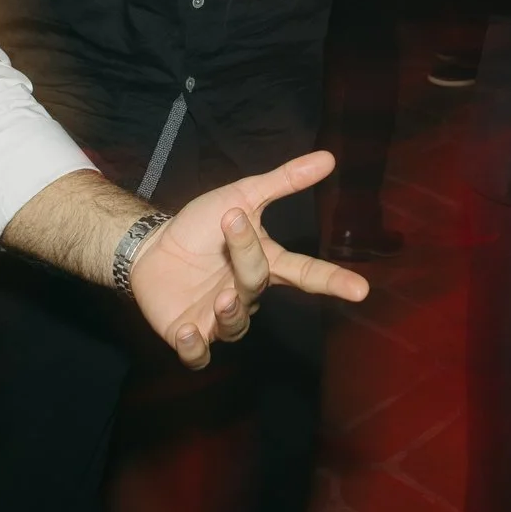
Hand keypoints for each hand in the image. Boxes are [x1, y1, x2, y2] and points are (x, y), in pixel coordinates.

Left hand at [127, 150, 369, 368]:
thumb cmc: (201, 225)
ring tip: (223, 295)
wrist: (150, 245)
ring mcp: (219, 318)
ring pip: (236, 325)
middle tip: (232, 223)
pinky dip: (195, 347)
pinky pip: (198, 353)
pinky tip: (187, 329)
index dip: (333, 281)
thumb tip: (328, 158)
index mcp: (265, 264)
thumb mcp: (242, 196)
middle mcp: (247, 294)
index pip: (306, 273)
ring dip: (231, 311)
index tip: (360, 289)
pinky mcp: (189, 334)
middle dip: (249, 257)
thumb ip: (284, 181)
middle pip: (258, 282)